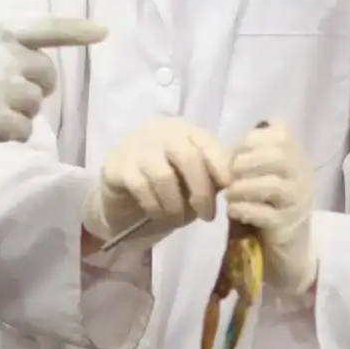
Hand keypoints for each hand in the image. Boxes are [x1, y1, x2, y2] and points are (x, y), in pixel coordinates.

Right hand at [0, 18, 106, 187]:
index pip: (41, 28)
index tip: (104, 31)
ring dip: (24, 114)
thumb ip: (8, 52)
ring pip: (37, 101)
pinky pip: (26, 127)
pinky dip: (16, 135)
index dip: (75, 30)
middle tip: (10, 101)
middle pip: (46, 72)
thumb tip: (48, 62)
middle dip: (38, 89)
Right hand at [82, 119, 230, 245]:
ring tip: (178, 219)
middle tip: (207, 216)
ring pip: (164, 176)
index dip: (221, 166)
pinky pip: (141, 188)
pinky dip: (155, 206)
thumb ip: (210, 175)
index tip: (228, 190)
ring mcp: (135, 145)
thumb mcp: (192, 178)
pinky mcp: (117, 165)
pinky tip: (158, 214)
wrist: (122, 196)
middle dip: (201, 191)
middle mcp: (160, 130)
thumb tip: (233, 185)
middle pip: (188, 157)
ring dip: (175, 204)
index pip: (207, 142)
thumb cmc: (165, 185)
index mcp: (183, 130)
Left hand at [224, 120, 316, 293]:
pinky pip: (265, 214)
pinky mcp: (288, 226)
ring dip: (242, 188)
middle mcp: (303, 175)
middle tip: (230, 175)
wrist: (289, 247)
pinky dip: (244, 210)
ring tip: (230, 195)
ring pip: (272, 185)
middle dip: (246, 162)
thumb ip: (252, 155)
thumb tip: (227, 146)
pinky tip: (234, 211)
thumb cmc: (271, 204)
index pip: (281, 132)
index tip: (236, 154)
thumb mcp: (265, 173)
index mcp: (297, 156)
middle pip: (278, 155)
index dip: (252, 139)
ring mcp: (299, 201)